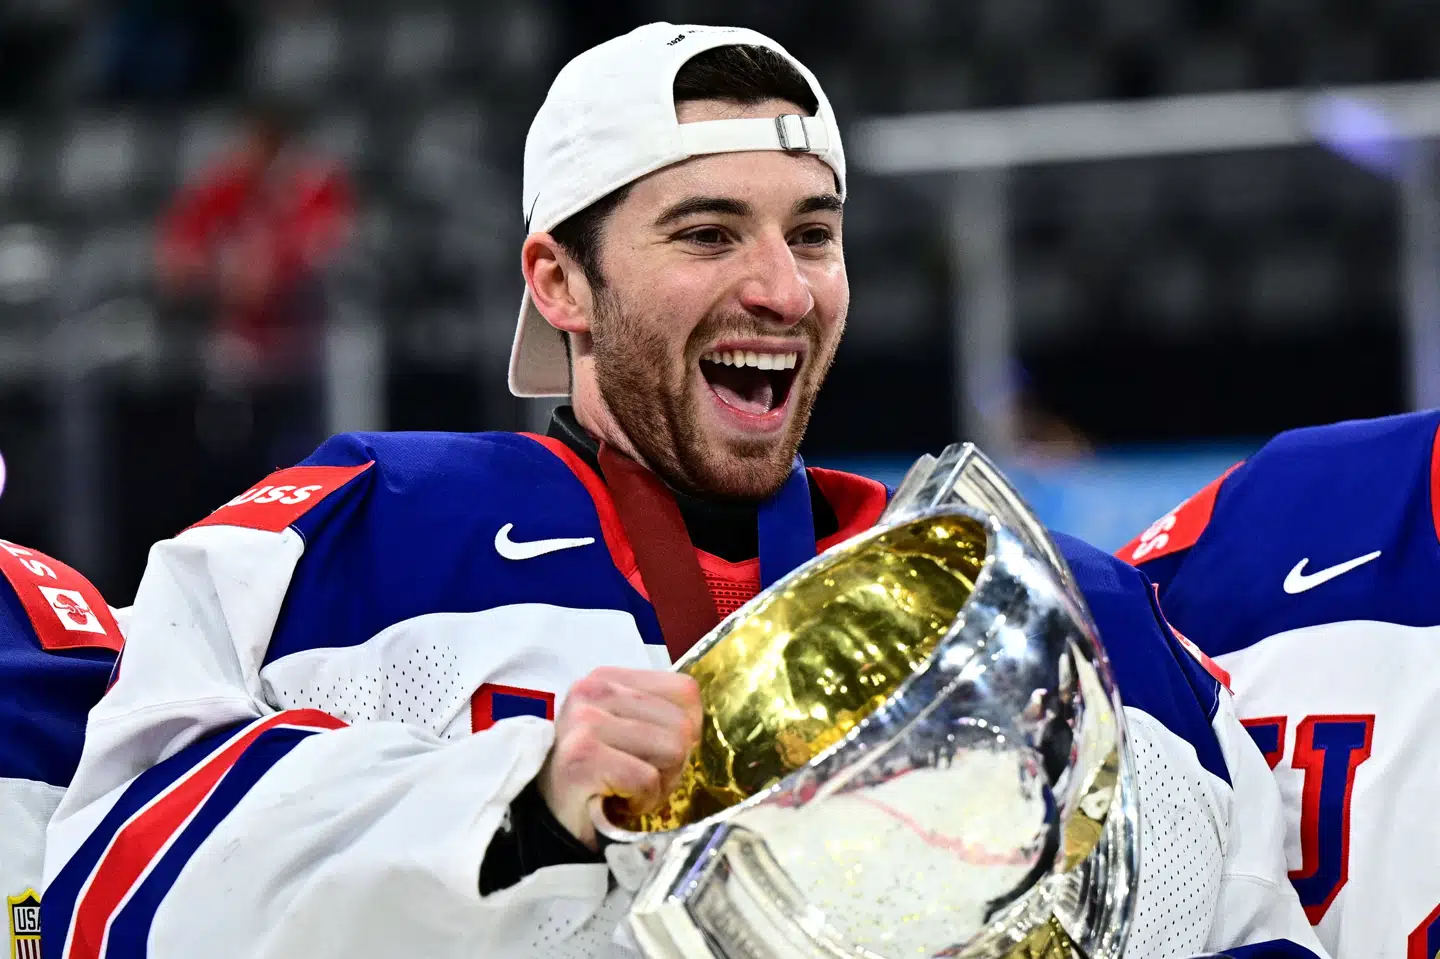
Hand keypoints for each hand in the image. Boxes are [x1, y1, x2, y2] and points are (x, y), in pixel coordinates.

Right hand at [538, 666, 702, 849]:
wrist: (554, 823)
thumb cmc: (600, 777)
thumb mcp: (628, 729)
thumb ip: (660, 713)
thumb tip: (700, 724)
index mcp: (607, 677)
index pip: (685, 691)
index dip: (684, 730)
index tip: (652, 753)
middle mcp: (592, 690)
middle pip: (682, 725)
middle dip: (671, 763)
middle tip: (638, 778)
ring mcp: (585, 721)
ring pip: (672, 750)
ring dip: (659, 783)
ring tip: (627, 788)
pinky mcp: (583, 757)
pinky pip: (648, 779)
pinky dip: (643, 800)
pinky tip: (618, 801)